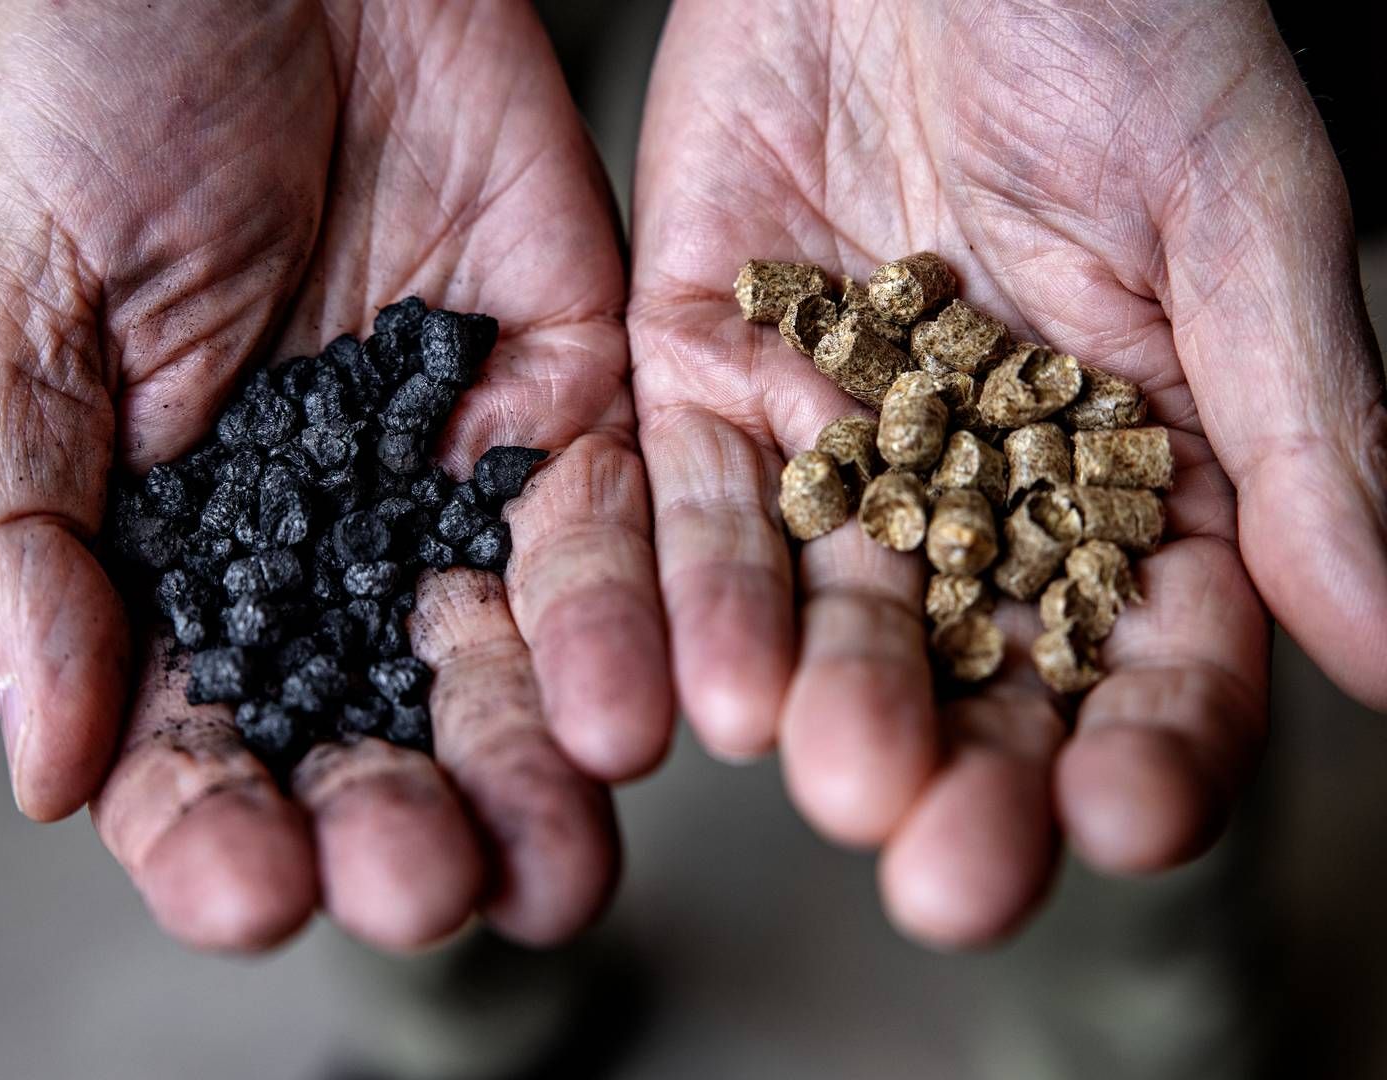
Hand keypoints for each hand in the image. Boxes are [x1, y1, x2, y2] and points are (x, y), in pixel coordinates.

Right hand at [0, 0, 669, 950]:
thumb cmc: (104, 106)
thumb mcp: (8, 307)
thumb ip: (14, 524)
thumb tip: (48, 762)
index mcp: (183, 546)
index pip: (198, 731)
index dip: (216, 822)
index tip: (252, 889)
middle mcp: (337, 539)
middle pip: (379, 721)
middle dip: (407, 817)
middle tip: (433, 891)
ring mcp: (460, 474)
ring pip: (510, 658)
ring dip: (534, 769)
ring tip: (555, 866)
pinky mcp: (573, 399)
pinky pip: (610, 529)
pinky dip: (621, 620)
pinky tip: (626, 714)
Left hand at [629, 0, 1385, 945]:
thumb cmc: (1120, 20)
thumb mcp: (1239, 211)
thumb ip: (1304, 431)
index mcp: (1132, 463)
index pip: (1152, 650)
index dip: (1150, 744)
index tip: (1130, 820)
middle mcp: (974, 479)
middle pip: (977, 665)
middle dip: (965, 769)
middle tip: (947, 866)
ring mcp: (834, 432)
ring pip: (830, 605)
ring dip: (831, 701)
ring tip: (831, 776)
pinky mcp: (705, 370)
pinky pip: (697, 504)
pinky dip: (699, 591)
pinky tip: (710, 685)